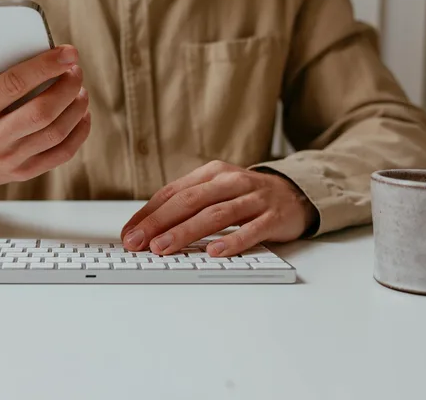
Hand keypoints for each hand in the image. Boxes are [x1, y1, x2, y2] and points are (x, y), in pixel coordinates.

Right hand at [0, 36, 90, 188]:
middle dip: (66, 86)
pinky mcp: (26, 171)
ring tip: (79, 87)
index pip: (13, 84)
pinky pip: (61, 153)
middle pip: (41, 111)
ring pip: (55, 132)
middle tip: (75, 69)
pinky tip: (81, 113)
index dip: (44, 66)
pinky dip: (78, 132)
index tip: (66, 52)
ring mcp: (11, 158)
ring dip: (75, 107)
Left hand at [120, 161, 317, 256]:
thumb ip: (188, 205)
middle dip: (159, 223)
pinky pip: (251, 230)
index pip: (173, 192)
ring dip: (186, 232)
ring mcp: (253, 199)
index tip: (129, 233)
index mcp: (211, 173)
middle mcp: (231, 182)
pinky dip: (232, 241)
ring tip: (164, 247)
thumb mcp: (216, 191)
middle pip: (189, 201)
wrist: (296, 193)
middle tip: (139, 242)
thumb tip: (149, 229)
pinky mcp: (273, 217)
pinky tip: (215, 252)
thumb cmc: (246, 196)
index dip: (149, 213)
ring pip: (215, 214)